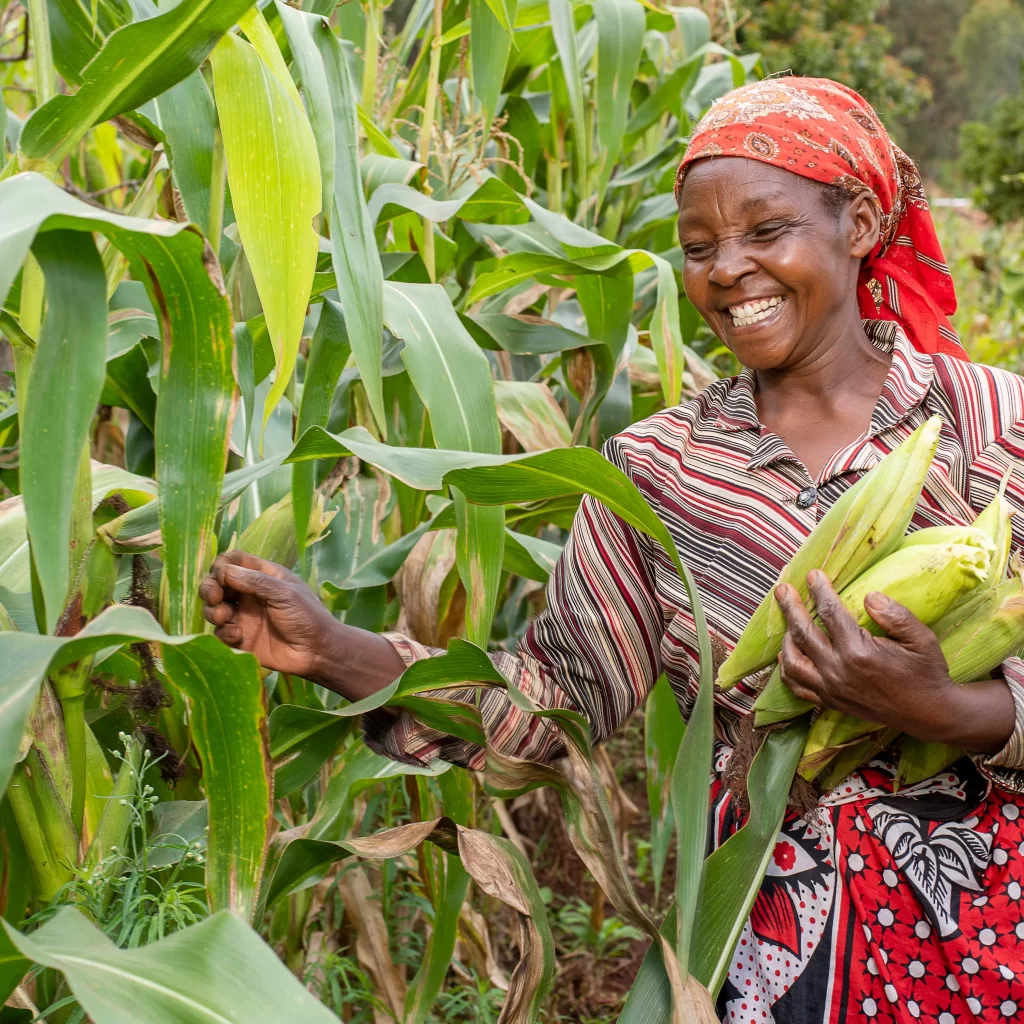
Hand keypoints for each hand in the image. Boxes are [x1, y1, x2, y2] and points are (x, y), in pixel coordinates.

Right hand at [199, 550, 338, 680]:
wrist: (316, 652)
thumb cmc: (307, 616)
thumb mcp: (285, 593)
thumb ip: (256, 581)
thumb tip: (224, 571)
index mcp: (263, 576)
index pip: (233, 561)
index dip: (222, 566)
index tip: (222, 575)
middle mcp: (249, 594)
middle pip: (216, 584)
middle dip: (209, 588)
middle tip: (215, 597)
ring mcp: (243, 616)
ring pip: (213, 608)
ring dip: (212, 611)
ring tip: (224, 617)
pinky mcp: (241, 638)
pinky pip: (220, 633)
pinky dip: (224, 632)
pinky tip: (238, 635)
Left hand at [775, 569, 1014, 753]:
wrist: (929, 714)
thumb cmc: (926, 672)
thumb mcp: (921, 639)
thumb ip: (896, 615)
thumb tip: (869, 596)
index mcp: (859, 652)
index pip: (831, 613)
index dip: (820, 591)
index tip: (812, 574)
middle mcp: (838, 671)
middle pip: (803, 633)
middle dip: (790, 608)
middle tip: (782, 589)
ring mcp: (831, 689)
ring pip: (793, 661)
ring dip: (786, 638)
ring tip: (786, 620)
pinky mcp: (830, 702)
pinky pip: (797, 687)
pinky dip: (787, 669)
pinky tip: (787, 654)